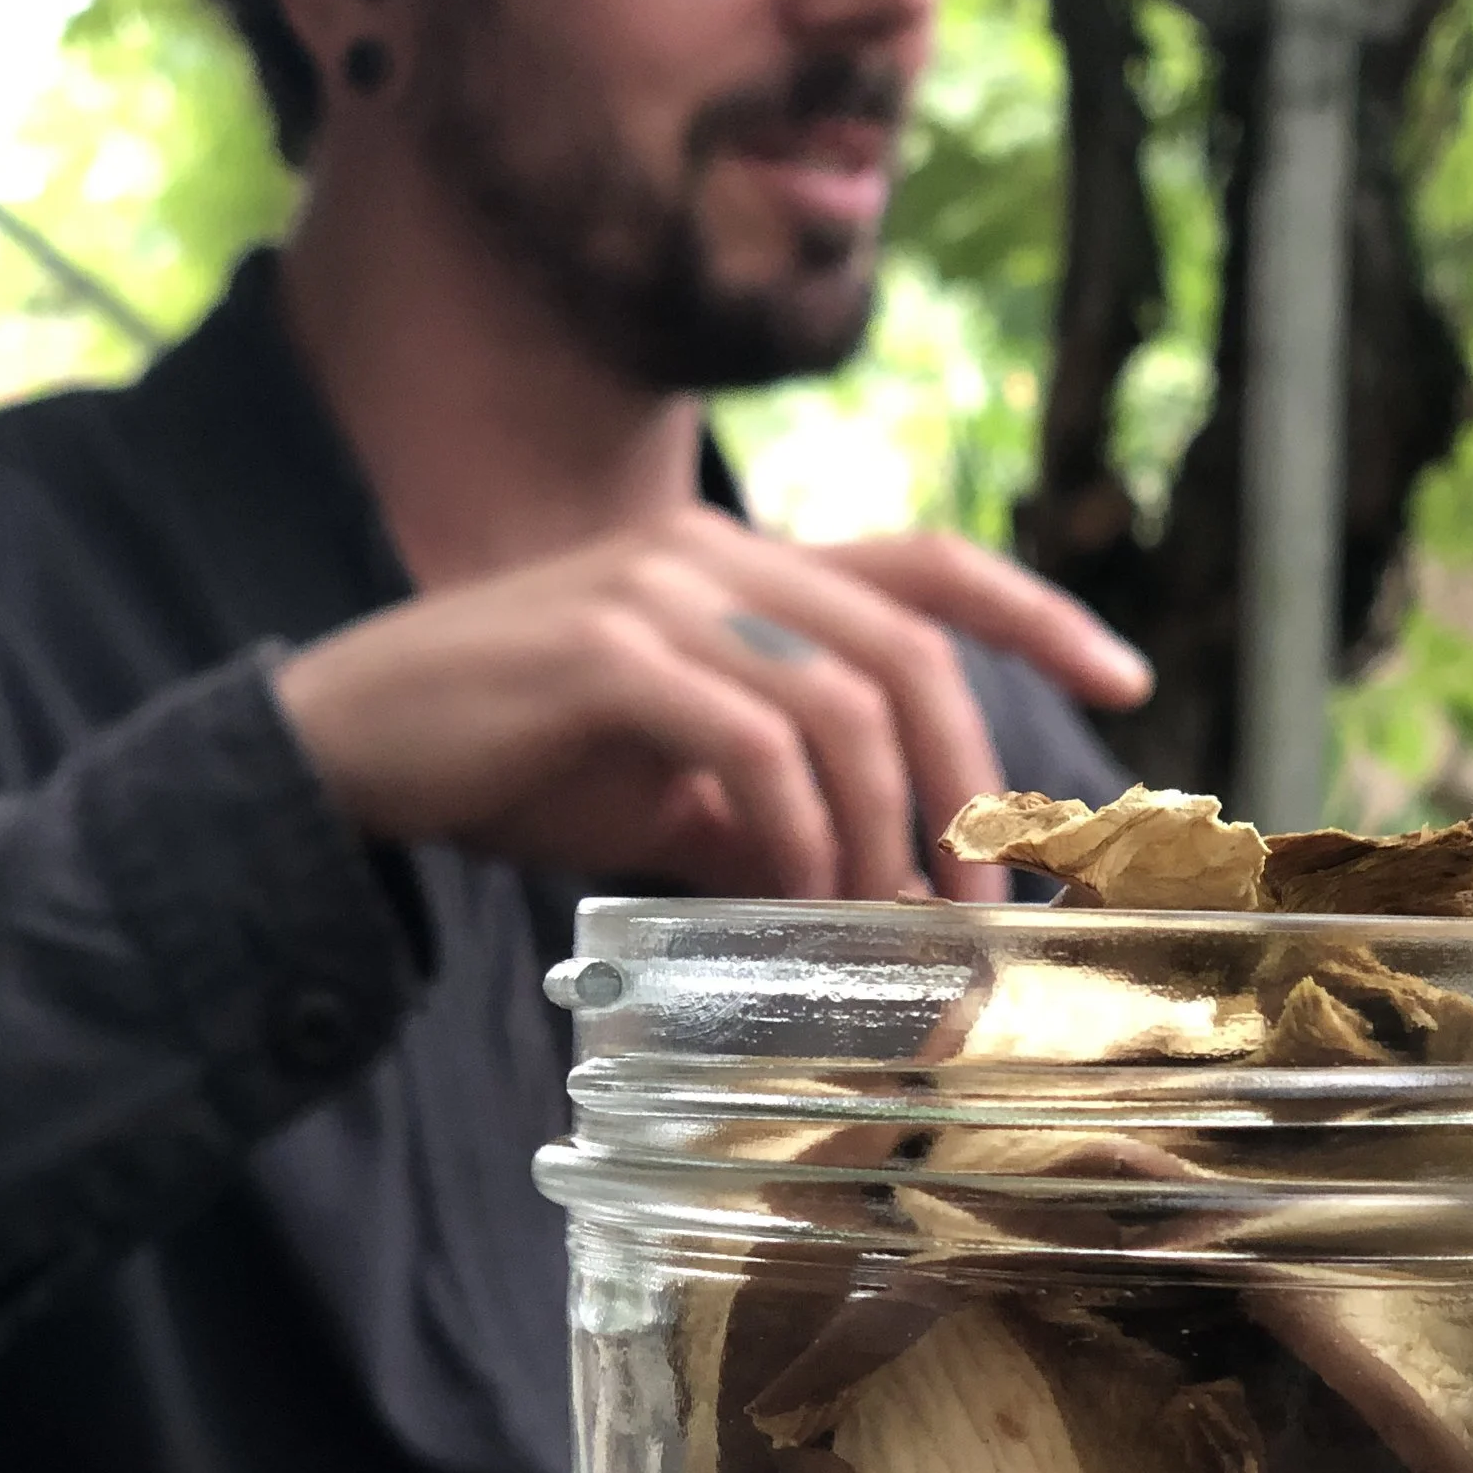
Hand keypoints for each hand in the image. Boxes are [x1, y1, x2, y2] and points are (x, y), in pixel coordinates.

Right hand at [273, 507, 1149, 903]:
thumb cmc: (515, 763)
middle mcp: (713, 555)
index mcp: (743, 568)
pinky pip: (751, 743)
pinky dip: (794, 830)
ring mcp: (656, 593)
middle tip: (979, 895)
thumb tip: (885, 882)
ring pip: (841, 700)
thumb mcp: (672, 784)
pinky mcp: (602, 653)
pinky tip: (789, 893)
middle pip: (909, 643)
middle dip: (967, 777)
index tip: (1129, 678)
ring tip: (880, 917)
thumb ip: (777, 802)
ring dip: (884, 825)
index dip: (1038, 613)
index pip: (926, 561)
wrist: (344, 748)